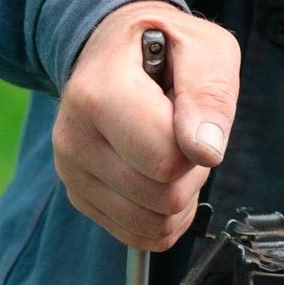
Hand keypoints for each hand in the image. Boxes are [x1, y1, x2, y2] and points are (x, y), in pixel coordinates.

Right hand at [52, 0, 240, 249]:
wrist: (115, 49)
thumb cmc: (165, 47)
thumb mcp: (205, 49)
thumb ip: (211, 95)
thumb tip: (206, 150)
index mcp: (99, 95)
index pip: (165, 161)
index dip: (194, 146)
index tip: (187, 114)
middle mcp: (75, 138)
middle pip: (162, 199)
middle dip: (189, 173)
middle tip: (181, 133)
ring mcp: (72, 172)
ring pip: (153, 225)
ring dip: (179, 198)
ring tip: (169, 152)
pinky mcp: (81, 197)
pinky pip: (141, 236)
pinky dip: (164, 218)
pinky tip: (160, 178)